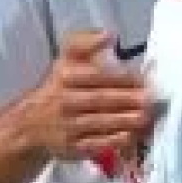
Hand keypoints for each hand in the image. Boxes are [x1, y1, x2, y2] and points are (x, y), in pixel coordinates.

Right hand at [16, 31, 154, 161]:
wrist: (31, 125)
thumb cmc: (59, 87)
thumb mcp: (67, 60)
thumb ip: (86, 43)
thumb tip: (109, 34)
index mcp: (65, 77)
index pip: (97, 76)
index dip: (122, 77)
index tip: (144, 79)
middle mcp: (64, 101)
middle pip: (100, 99)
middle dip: (127, 99)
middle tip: (150, 99)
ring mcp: (67, 126)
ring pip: (100, 122)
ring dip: (126, 120)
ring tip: (147, 117)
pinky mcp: (71, 148)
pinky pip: (97, 144)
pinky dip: (116, 140)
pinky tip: (133, 135)